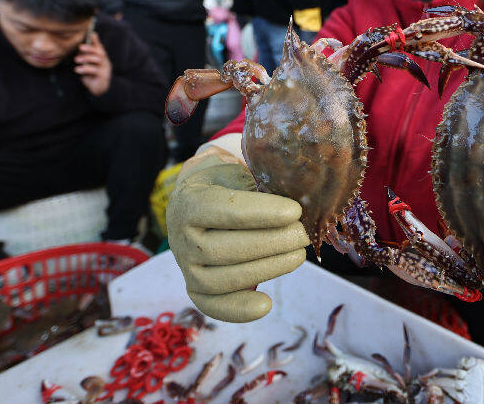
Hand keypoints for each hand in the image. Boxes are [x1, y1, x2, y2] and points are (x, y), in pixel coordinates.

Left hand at [75, 32, 111, 96]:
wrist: (99, 89)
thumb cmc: (92, 75)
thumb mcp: (88, 64)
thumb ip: (86, 55)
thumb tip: (80, 46)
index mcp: (101, 58)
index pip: (99, 47)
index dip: (96, 41)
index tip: (92, 34)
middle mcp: (105, 61)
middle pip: (99, 52)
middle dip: (89, 48)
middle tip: (80, 47)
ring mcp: (105, 68)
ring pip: (97, 59)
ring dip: (86, 58)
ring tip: (76, 60)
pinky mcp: (102, 76)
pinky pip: (94, 70)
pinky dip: (84, 68)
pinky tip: (77, 69)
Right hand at [166, 147, 308, 322]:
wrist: (198, 198)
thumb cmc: (227, 184)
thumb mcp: (239, 173)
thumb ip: (261, 187)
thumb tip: (300, 204)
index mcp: (189, 201)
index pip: (223, 210)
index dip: (261, 213)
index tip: (295, 212)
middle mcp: (180, 237)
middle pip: (223, 249)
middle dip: (270, 244)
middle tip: (303, 234)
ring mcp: (186, 266)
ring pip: (220, 280)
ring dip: (265, 271)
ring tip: (298, 256)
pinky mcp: (194, 287)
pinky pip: (212, 305)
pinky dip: (239, 309)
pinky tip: (267, 304)